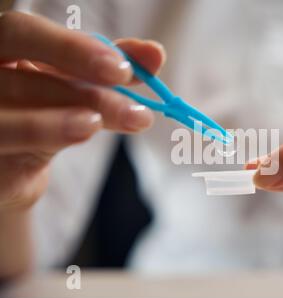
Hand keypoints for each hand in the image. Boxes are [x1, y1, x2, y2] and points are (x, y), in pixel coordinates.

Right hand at [0, 11, 164, 277]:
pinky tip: (76, 137)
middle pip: (21, 77)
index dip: (72, 48)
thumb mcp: (76, 85)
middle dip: (83, 92)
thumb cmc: (42, 112)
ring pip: (8, 121)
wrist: (8, 165)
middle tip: (136, 112)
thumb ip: (111, 67)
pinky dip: (41, 142)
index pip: (25, 33)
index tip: (123, 69)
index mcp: (2, 50)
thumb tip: (154, 54)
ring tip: (100, 128)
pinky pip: (5, 148)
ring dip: (60, 124)